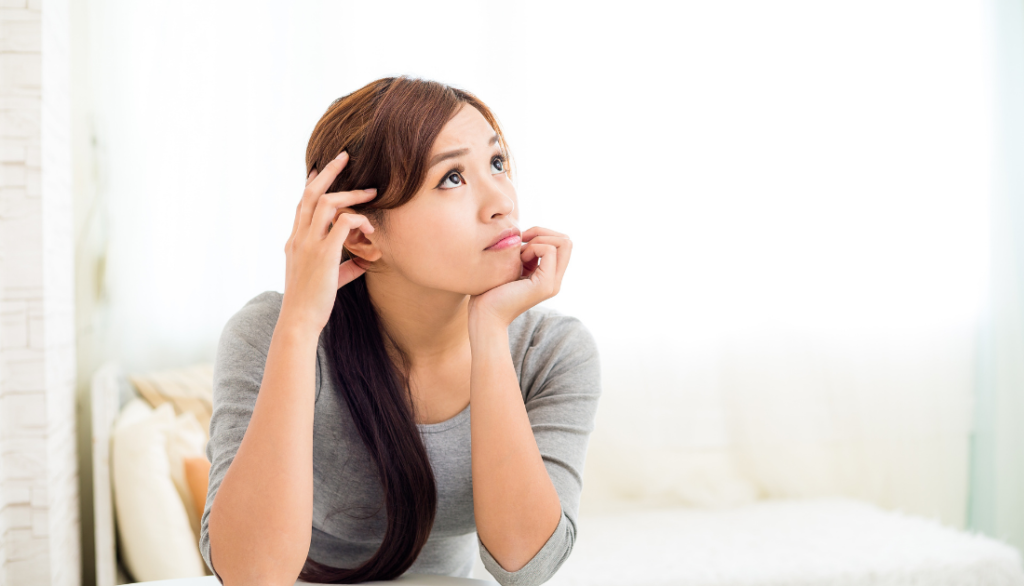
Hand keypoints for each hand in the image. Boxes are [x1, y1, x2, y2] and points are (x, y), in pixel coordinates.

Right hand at [280, 151, 376, 336]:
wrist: (299, 320)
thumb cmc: (312, 303)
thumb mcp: (327, 279)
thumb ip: (344, 266)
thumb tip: (363, 262)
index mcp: (295, 241)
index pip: (301, 204)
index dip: (312, 184)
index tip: (322, 168)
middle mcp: (299, 238)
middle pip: (310, 193)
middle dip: (329, 171)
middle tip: (344, 156)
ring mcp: (309, 244)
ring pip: (326, 202)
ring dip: (350, 194)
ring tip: (370, 193)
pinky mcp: (324, 254)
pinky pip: (342, 223)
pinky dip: (358, 219)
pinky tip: (370, 227)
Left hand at [467, 226, 571, 328]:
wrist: (484, 313)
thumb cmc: (490, 289)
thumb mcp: (512, 265)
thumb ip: (525, 253)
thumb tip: (528, 234)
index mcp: (548, 276)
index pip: (562, 243)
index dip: (542, 233)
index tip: (521, 240)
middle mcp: (555, 281)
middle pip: (567, 241)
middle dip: (543, 232)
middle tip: (522, 242)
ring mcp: (552, 284)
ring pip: (563, 243)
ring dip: (539, 240)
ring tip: (521, 254)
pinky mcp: (545, 285)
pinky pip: (549, 251)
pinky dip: (534, 247)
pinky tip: (519, 260)